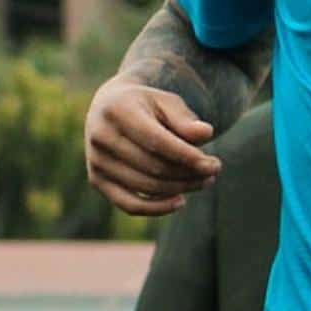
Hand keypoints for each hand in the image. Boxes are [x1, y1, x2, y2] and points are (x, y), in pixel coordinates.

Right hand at [84, 78, 220, 215]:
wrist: (110, 107)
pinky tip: (180, 201)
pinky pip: (129, 204)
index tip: (214, 164)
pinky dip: (156, 208)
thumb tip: (206, 134)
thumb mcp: (166, 102)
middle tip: (214, 171)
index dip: (187, 156)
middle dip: (188, 173)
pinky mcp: (96, 180)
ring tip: (204, 182)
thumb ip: (185, 119)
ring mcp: (96, 161)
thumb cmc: (146, 105)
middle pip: (153, 166)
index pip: (157, 141)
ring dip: (179, 188)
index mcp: (118, 110)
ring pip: (145, 186)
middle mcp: (101, 136)